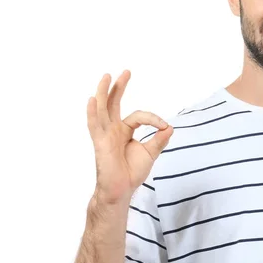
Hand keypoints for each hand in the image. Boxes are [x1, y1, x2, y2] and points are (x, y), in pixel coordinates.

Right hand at [87, 70, 173, 204]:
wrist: (121, 190)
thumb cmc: (132, 173)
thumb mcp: (150, 153)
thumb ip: (159, 140)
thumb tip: (170, 127)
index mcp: (124, 131)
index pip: (139, 116)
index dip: (153, 119)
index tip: (165, 127)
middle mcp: (113, 130)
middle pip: (114, 103)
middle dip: (119, 87)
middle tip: (126, 71)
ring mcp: (105, 135)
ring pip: (102, 109)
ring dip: (104, 92)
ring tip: (106, 76)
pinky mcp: (100, 143)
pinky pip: (94, 125)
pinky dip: (93, 112)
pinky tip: (92, 99)